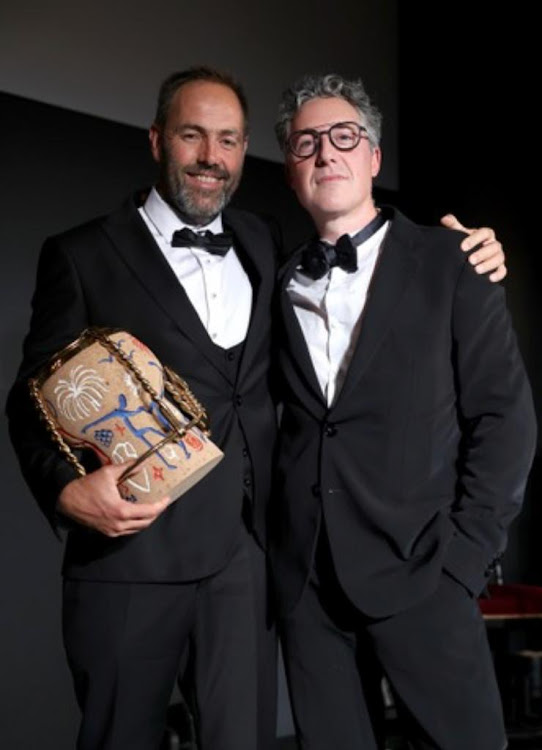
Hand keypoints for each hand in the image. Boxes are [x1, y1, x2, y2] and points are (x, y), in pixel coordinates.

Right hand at [57, 463, 171, 536]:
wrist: (66, 501)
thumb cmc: (86, 487)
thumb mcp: (107, 473)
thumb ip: (126, 468)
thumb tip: (141, 463)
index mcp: (121, 511)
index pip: (149, 513)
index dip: (160, 506)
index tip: (167, 498)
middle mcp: (119, 524)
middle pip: (146, 523)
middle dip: (156, 513)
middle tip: (161, 503)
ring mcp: (113, 531)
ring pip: (137, 529)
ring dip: (146, 520)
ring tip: (151, 508)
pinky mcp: (107, 533)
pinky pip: (127, 531)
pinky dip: (135, 524)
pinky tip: (136, 514)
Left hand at [440, 214, 506, 281]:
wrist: (468, 259)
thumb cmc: (465, 246)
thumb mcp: (459, 235)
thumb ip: (454, 226)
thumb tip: (445, 218)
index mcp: (486, 235)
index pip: (485, 233)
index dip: (475, 239)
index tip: (463, 247)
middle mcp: (494, 245)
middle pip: (494, 246)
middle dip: (482, 253)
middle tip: (470, 260)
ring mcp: (498, 256)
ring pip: (499, 258)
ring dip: (489, 264)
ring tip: (477, 270)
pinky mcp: (499, 268)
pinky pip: (503, 271)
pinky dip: (498, 274)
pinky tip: (489, 278)